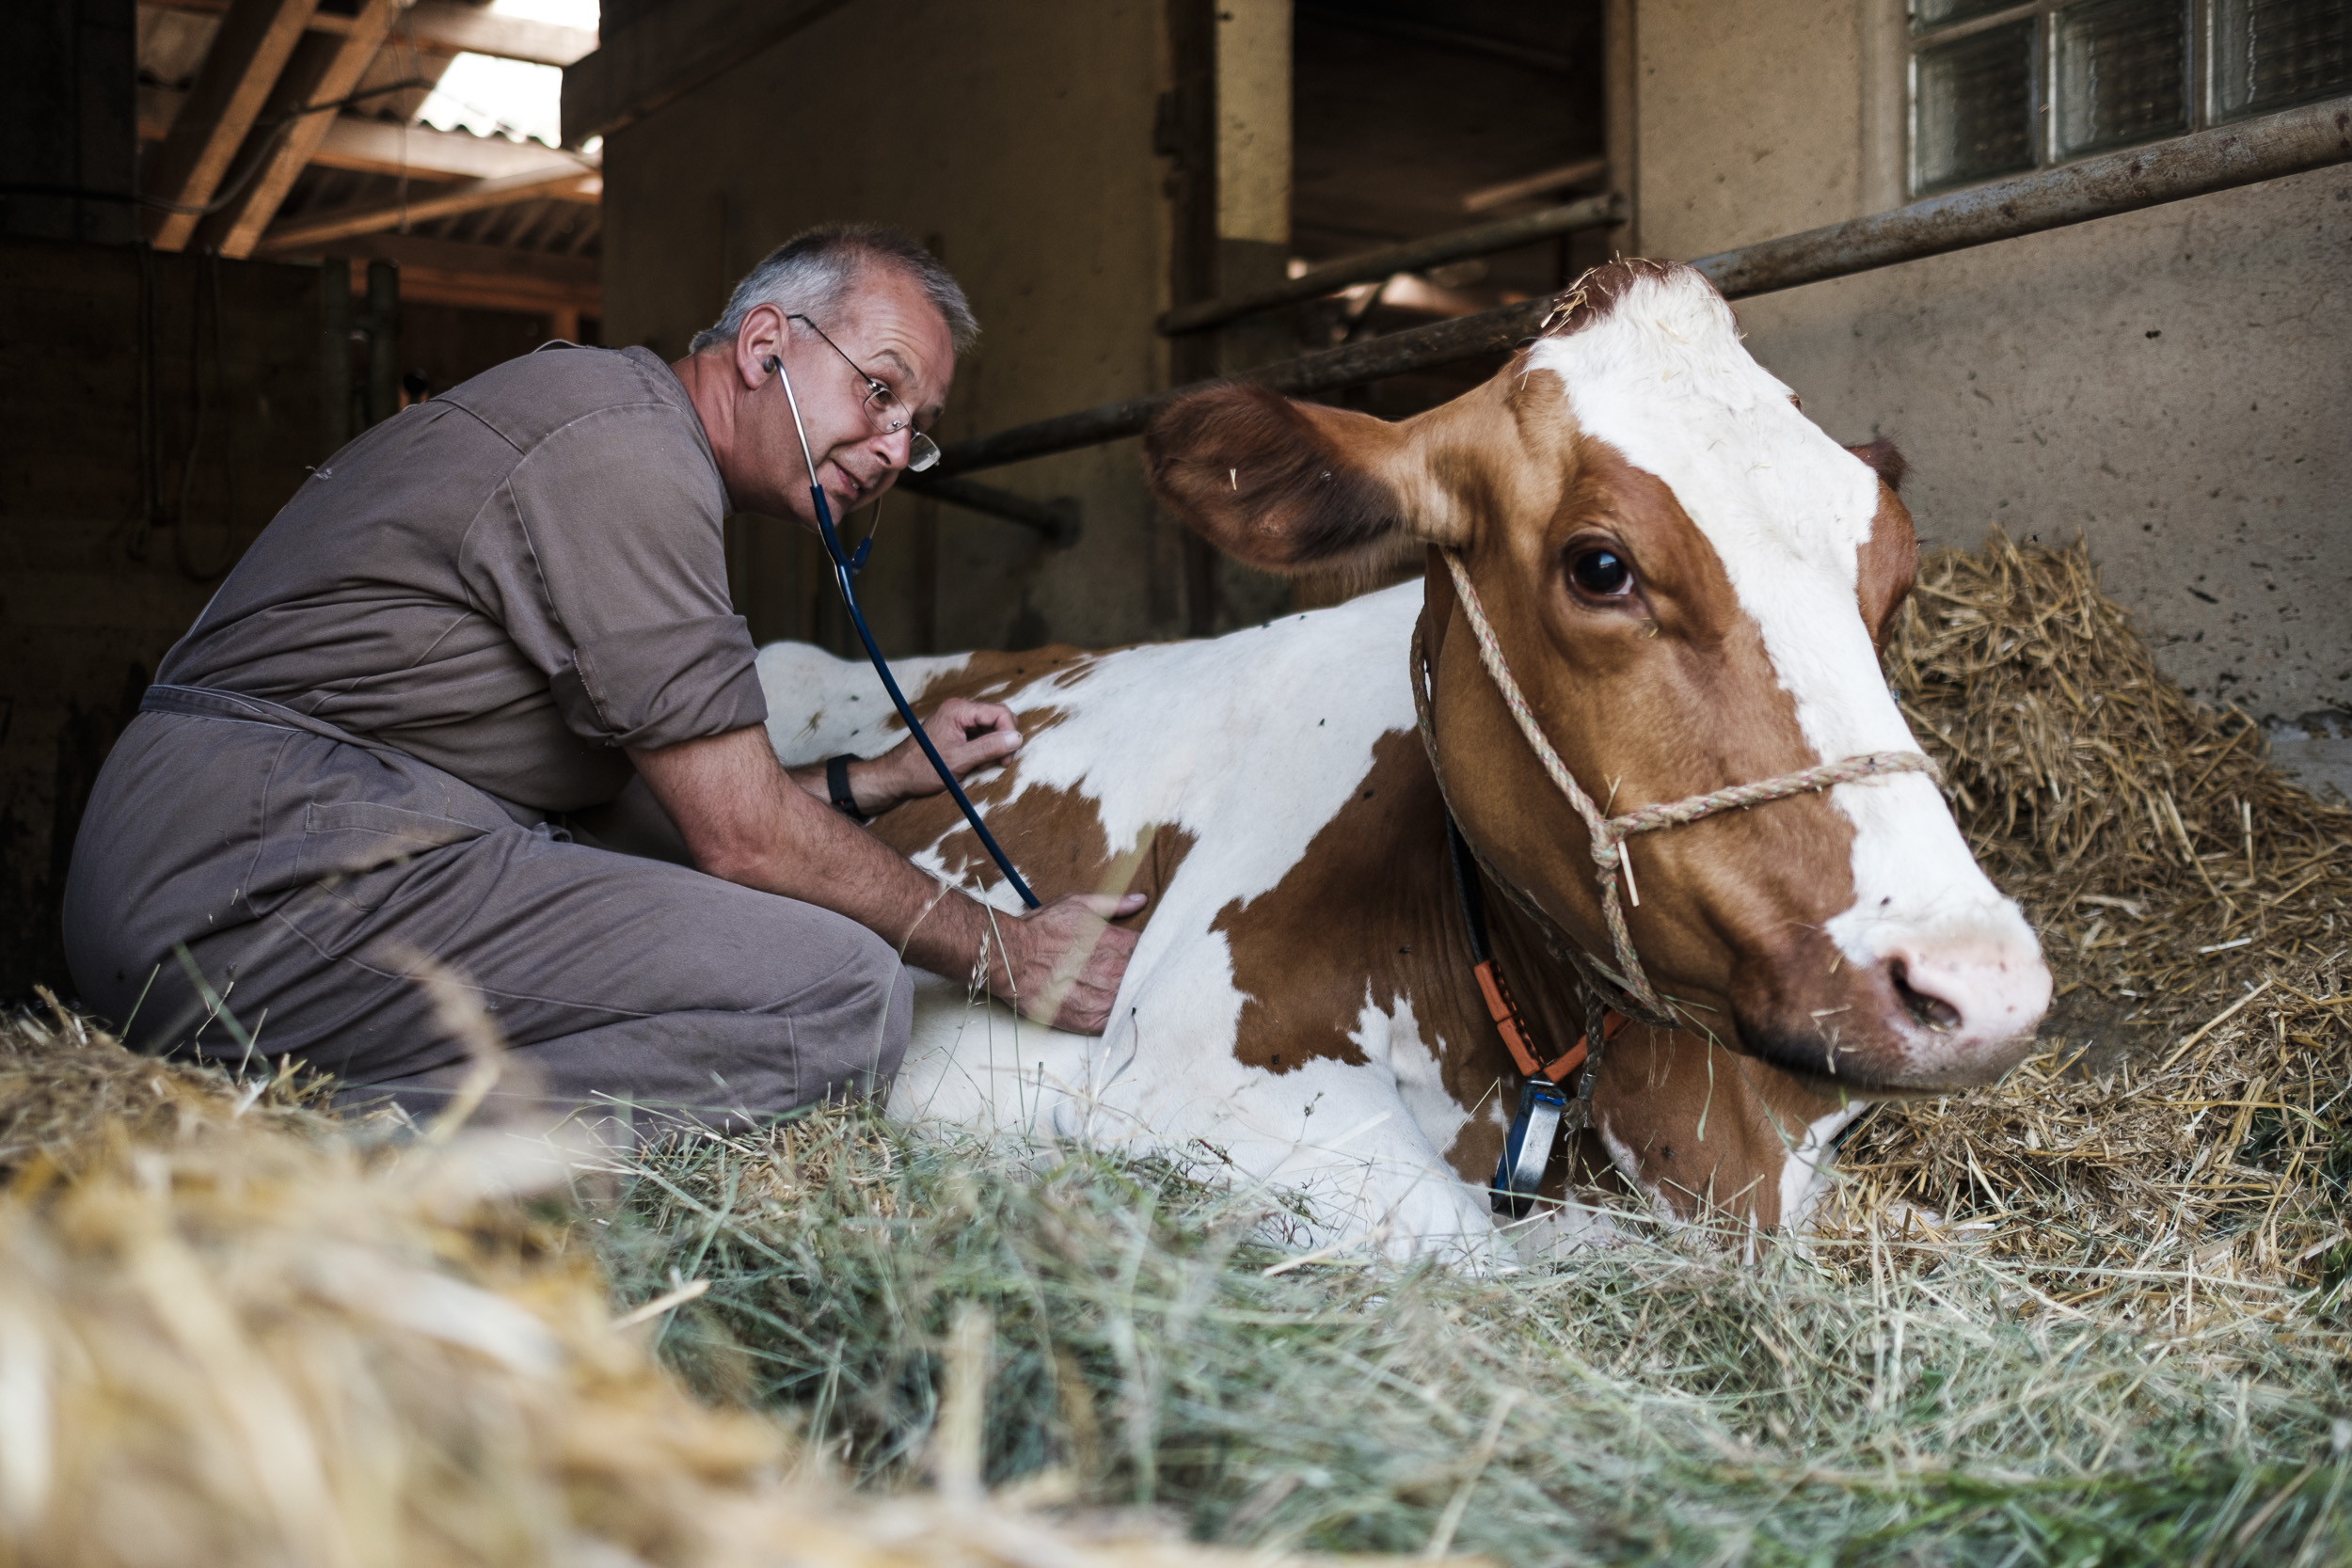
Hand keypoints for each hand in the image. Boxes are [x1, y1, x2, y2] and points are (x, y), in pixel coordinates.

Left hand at [856, 697, 1021, 812]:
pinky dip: (985, 748)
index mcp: (958, 710)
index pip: (1000, 712)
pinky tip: (977, 763)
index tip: (1006, 758)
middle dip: (1003, 740)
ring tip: (984, 765)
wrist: (897, 776)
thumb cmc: (922, 768)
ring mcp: (958, 719)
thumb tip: (1017, 738)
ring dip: (994, 746)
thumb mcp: (960, 760)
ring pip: (991, 727)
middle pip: (997, 718)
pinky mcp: (957, 730)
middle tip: (999, 762)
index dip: (1009, 734)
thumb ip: (989, 747)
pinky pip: (981, 734)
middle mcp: (959, 709)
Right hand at [988, 892, 1146, 1033]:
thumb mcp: (1079, 905)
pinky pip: (1115, 1023)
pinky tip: (1115, 1012)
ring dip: (1133, 998)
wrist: (1011, 958)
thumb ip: (1114, 904)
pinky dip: (1118, 1018)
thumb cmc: (1043, 929)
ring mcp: (1103, 998)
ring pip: (1133, 1002)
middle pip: (1147, 979)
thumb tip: (1140, 900)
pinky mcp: (1088, 1021)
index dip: (1151, 954)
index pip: (1151, 952)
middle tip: (1143, 977)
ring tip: (1128, 995)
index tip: (1147, 956)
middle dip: (1146, 977)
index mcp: (1120, 944)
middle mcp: (1115, 972)